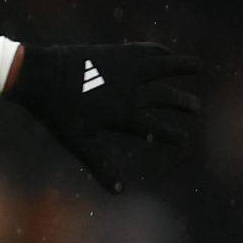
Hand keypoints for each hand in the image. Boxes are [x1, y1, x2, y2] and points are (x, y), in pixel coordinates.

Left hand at [5, 42, 204, 193]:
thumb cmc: (58, 112)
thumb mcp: (80, 141)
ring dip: (182, 66)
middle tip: (195, 107)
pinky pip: (146, 50)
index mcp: (124, 114)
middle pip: (166, 97)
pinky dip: (159, 51)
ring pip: (164, 66)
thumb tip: (119, 192)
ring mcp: (127, 69)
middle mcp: (132, 91)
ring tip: (198, 66)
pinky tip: (166, 52)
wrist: (44, 76)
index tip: (184, 139)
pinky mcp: (119, 52)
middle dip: (182, 103)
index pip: (156, 128)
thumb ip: (101, 165)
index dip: (172, 135)